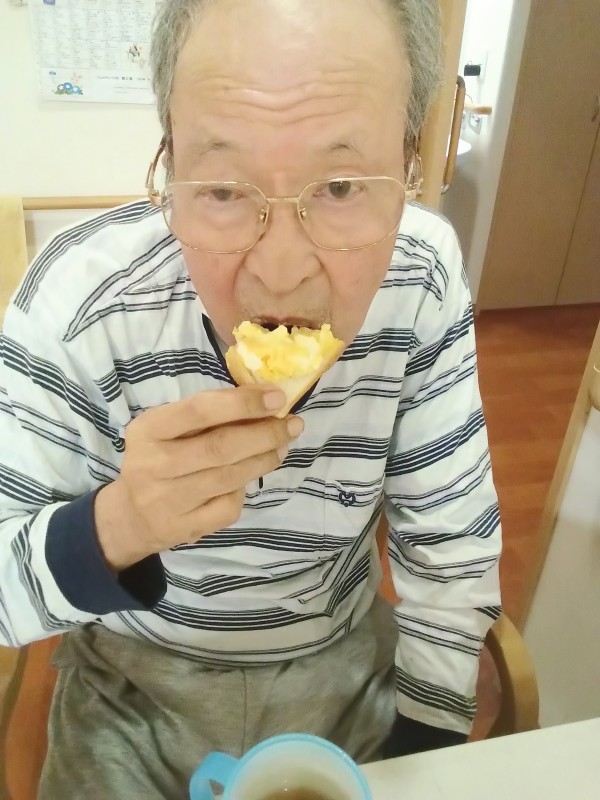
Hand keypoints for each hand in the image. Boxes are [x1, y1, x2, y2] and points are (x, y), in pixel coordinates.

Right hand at [95, 386, 302, 570]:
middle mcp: (155, 465)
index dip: (242, 402)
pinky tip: (249, 476)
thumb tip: (263, 399)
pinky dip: (245, 489)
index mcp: (149, 430)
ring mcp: (169, 500)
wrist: (131, 516)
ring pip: (230, 477)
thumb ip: (205, 413)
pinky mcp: (185, 528)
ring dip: (264, 458)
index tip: (277, 397)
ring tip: (282, 445)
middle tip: (292, 424)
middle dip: (265, 433)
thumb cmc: (157, 457)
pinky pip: (228, 506)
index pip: (200, 410)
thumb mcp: (165, 427)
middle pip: (221, 447)